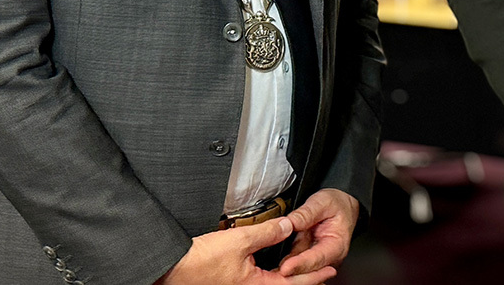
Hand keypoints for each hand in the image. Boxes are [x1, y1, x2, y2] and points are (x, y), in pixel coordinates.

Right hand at [154, 217, 329, 284]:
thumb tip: (287, 226)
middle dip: (305, 278)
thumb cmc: (200, 261)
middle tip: (324, 271)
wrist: (174, 268)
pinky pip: (261, 281)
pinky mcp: (234, 283)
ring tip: (305, 268)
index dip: (313, 275)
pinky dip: (275, 273)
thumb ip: (267, 232)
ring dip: (290, 276)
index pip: (293, 282)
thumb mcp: (239, 240)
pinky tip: (276, 267)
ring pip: (273, 283)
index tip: (329, 269)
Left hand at [279, 188, 358, 277]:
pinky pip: (294, 260)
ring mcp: (317, 258)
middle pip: (307, 268)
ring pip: (298, 266)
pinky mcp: (308, 256)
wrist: (341, 204)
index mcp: (336, 245)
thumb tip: (291, 222)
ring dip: (285, 267)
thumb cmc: (337, 204)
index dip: (300, 264)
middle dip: (290, 270)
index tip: (285, 267)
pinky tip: (272, 262)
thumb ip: (307, 213)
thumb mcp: (322, 202)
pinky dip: (284, 261)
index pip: (317, 258)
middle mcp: (328, 256)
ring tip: (268, 269)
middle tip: (272, 270)